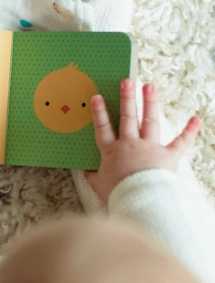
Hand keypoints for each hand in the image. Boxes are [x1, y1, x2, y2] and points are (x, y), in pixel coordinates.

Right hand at [85, 79, 200, 203]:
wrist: (140, 200)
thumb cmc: (118, 193)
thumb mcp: (98, 185)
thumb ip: (93, 175)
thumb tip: (86, 171)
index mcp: (111, 151)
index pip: (103, 128)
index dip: (99, 112)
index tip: (98, 97)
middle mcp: (130, 144)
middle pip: (128, 117)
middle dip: (127, 98)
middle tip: (128, 82)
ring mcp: (150, 148)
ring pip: (150, 121)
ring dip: (150, 103)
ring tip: (150, 86)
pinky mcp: (168, 156)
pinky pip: (180, 142)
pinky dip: (189, 131)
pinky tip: (195, 119)